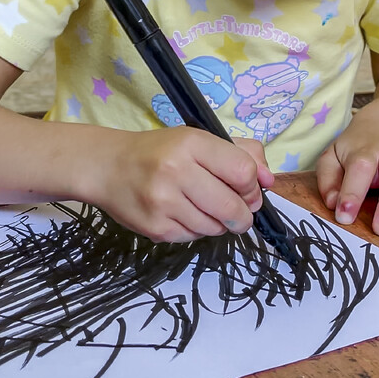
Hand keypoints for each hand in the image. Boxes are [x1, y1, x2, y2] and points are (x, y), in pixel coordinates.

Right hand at [81, 127, 273, 243]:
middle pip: (234, 207)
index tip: (247, 188)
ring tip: (206, 207)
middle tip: (238, 210)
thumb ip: (241, 154)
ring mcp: (164, 203)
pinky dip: (197, 230)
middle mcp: (177, 172)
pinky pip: (194, 238)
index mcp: (192, 143)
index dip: (252, 185)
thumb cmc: (161, 151)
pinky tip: (184, 213)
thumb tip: (269, 180)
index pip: (243, 171)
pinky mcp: (156, 229)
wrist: (109, 167)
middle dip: (243, 214)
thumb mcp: (199, 139)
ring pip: (216, 228)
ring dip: (220, 223)